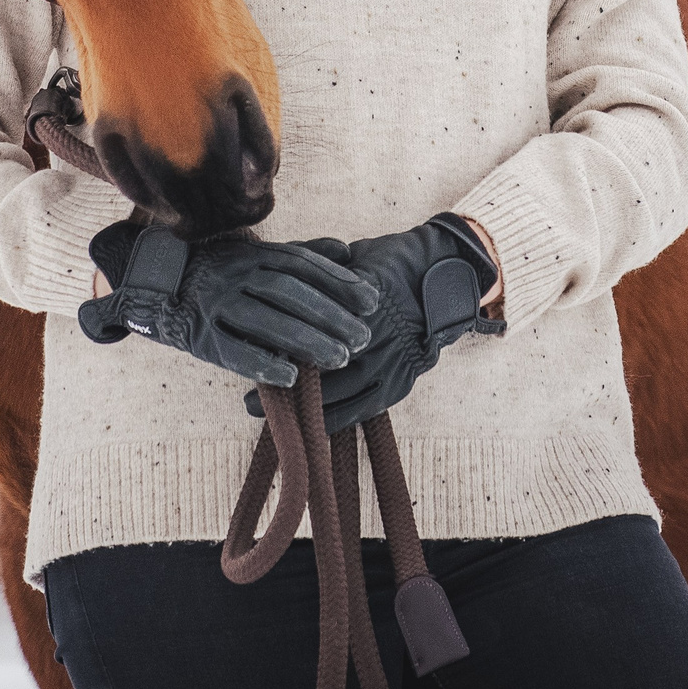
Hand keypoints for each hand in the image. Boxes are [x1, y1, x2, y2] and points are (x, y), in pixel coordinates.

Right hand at [78, 221, 379, 387]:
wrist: (153, 282)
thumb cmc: (217, 270)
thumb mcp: (255, 253)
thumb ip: (300, 254)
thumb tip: (346, 250)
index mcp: (254, 254)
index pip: (303, 265)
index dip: (339, 282)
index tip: (372, 301)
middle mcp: (236, 274)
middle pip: (290, 293)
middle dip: (330, 315)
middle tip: (363, 337)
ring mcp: (217, 304)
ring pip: (267, 321)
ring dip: (307, 340)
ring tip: (340, 358)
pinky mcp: (200, 336)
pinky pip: (234, 351)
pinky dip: (263, 363)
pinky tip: (293, 376)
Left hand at [245, 214, 503, 432]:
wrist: (440, 277)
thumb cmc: (389, 262)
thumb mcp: (353, 259)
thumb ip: (322, 275)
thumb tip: (280, 280)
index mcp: (356, 305)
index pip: (310, 331)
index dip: (277, 344)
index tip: (248, 351)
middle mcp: (372, 338)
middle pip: (317, 367)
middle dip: (280, 381)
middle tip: (248, 397)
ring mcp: (386, 365)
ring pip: (334, 394)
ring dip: (298, 407)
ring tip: (265, 413)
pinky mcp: (397, 386)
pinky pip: (357, 410)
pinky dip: (329, 420)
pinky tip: (305, 428)